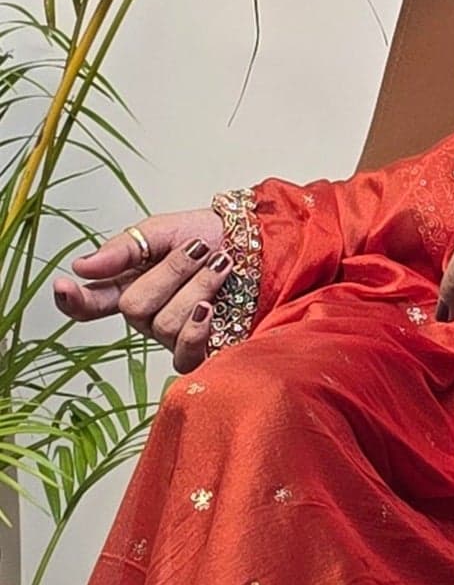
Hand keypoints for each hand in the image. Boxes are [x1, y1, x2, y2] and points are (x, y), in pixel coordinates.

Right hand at [52, 209, 231, 374]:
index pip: (89, 303)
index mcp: (129, 284)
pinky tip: (209, 308)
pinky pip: (184, 354)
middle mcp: (146, 316)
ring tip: (221, 266)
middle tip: (198, 250)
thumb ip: (123, 248)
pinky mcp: (200, 352)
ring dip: (197, 287)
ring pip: (164, 324)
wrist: (259, 244)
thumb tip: (83, 266)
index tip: (64, 285)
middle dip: (170, 273)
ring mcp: (171, 336)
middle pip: (134, 307)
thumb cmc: (212, 235)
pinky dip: (197, 329)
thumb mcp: (162, 230)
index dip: (73, 300)